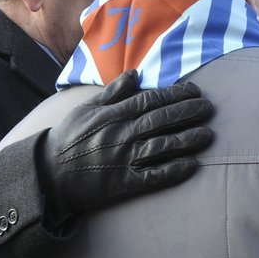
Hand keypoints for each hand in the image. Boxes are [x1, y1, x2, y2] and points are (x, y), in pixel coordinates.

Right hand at [36, 70, 214, 227]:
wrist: (50, 175)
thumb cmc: (68, 139)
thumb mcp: (85, 109)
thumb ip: (112, 93)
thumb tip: (135, 74)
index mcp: (112, 115)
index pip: (150, 100)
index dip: (175, 94)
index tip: (194, 91)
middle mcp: (120, 135)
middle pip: (161, 119)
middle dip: (188, 112)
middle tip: (209, 108)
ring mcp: (124, 159)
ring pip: (162, 145)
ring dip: (188, 139)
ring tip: (208, 134)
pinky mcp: (124, 183)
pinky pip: (154, 176)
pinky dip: (174, 170)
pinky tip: (192, 165)